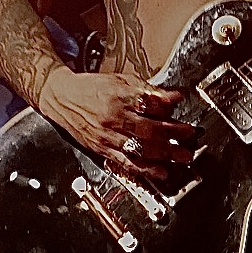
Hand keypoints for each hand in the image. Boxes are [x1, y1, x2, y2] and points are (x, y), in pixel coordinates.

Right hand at [38, 67, 197, 182]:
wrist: (61, 97)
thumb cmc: (92, 88)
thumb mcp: (121, 80)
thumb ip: (148, 90)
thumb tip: (174, 97)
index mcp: (118, 97)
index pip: (150, 105)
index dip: (169, 108)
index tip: (183, 109)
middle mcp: (113, 118)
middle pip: (149, 129)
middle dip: (173, 135)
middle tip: (190, 138)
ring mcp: (107, 136)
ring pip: (140, 148)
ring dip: (164, 154)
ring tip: (182, 157)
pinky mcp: (102, 149)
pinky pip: (126, 162)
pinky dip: (145, 168)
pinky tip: (160, 172)